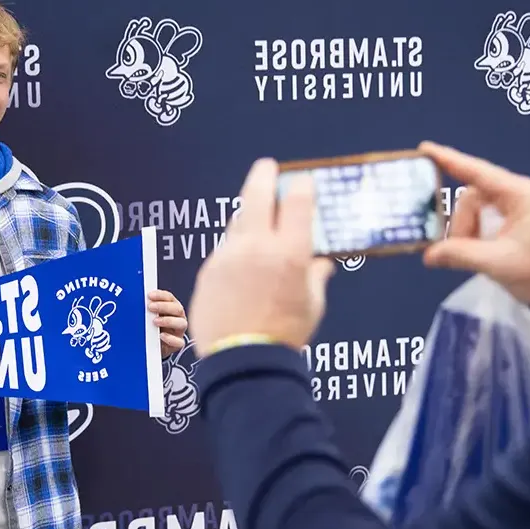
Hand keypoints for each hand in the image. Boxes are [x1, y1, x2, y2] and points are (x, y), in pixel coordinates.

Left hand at [147, 289, 188, 357]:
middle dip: (163, 306)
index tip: (149, 295)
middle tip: (150, 307)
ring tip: (155, 321)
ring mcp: (179, 331)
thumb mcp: (149, 316)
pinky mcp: (178, 343)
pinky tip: (161, 336)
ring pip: (181, 323)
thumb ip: (147, 309)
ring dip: (168, 321)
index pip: (169, 298)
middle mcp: (179, 317)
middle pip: (177, 309)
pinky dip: (171, 339)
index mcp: (172, 307)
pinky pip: (179, 342)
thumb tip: (137, 301)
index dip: (160, 295)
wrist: (153, 344)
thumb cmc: (151, 327)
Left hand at [188, 158, 334, 355]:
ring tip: (255, 220)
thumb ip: (314, 278)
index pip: (297, 203)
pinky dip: (234, 250)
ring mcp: (228, 257)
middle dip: (264, 176)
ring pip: (237, 223)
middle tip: (266, 167)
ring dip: (248, 217)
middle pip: (258, 196)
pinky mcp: (208, 271)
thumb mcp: (312, 306)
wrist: (244, 361)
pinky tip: (240, 263)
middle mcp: (257, 247)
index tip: (302, 182)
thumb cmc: (284, 336)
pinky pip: (224, 251)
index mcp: (290, 253)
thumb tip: (320, 265)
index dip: (301, 187)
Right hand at [419, 142, 529, 304]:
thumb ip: (463, 255)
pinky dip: (472, 237)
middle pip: (470, 198)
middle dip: (460, 224)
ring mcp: (512, 209)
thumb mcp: (500, 263)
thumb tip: (429, 255)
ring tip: (470, 259)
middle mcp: (513, 195)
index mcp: (517, 195)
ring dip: (465, 234)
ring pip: (473, 212)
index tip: (423, 149)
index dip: (448, 159)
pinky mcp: (509, 223)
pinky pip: (480, 222)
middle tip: (453, 251)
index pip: (476, 172)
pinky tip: (473, 255)